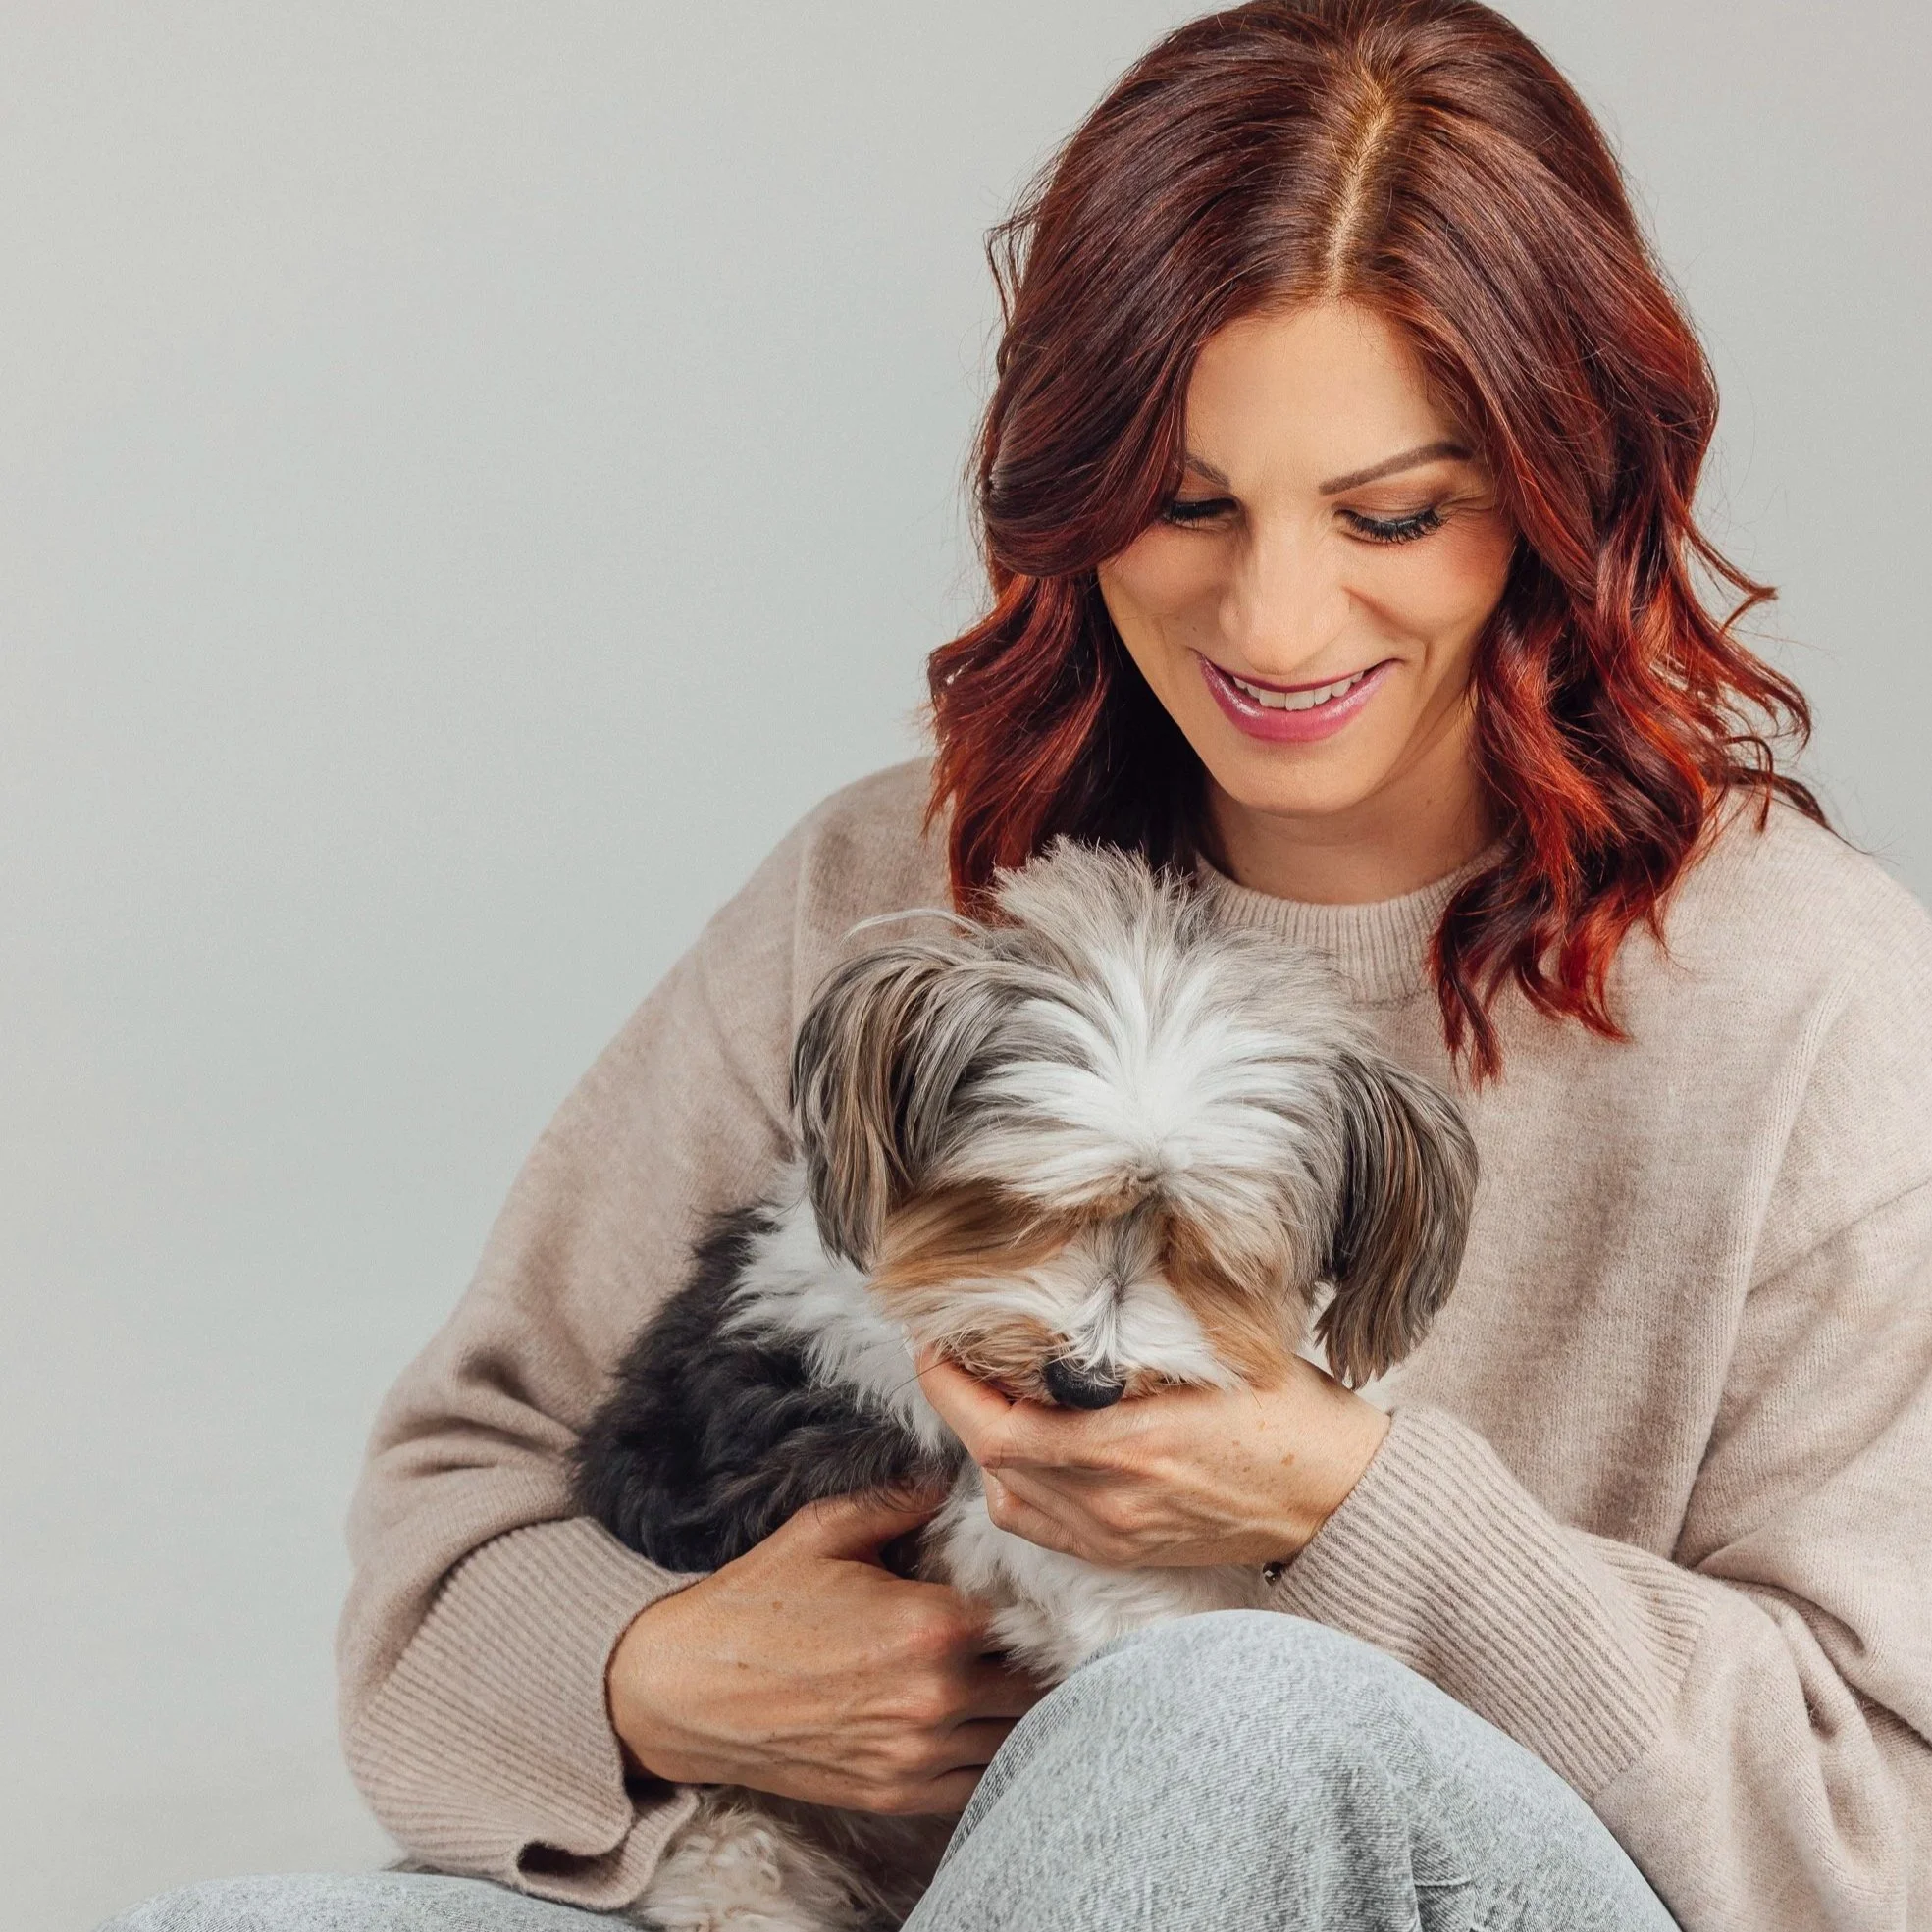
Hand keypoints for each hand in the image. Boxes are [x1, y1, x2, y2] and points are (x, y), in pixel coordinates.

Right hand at [605, 1485, 1044, 1815]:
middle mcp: (934, 1697)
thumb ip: (899, 1499)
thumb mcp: (823, 1529)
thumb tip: (950, 1474)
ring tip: (1011, 1671)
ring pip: (1017, 1736)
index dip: (1040, 1598)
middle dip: (1038, 1653)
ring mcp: (917, 1755)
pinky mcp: (895, 1795)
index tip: (1037, 1585)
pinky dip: (992, 1754)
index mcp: (928, 1626)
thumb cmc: (753, 1604)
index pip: (1030, 1616)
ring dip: (1023, 1705)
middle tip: (1033, 1628)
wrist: (684, 1690)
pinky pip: (979, 1783)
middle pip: (1035, 1680)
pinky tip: (979, 1719)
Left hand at [916, 1353, 1390, 1570]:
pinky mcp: (1126, 1554)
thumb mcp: (1219, 1351)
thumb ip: (1142, 1331)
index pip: (994, 1426)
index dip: (947, 1384)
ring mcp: (1115, 1535)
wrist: (1340, 1497)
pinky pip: (1042, 1528)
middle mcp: (1109, 1500)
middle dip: (958, 1405)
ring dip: (987, 1448)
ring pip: (1007, 1499)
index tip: (935, 1340)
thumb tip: (1080, 1282)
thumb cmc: (1292, 1415)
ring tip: (993, 1397)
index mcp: (1125, 1445)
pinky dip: (1019, 1487)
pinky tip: (1033, 1449)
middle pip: (990, 1461)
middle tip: (953, 1355)